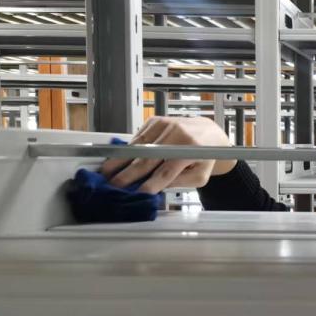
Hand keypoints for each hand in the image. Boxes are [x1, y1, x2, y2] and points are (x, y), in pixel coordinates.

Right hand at [98, 116, 234, 193]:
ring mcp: (165, 125)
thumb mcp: (200, 176)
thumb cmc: (204, 157)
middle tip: (114, 185)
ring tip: (107, 172)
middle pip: (148, 158)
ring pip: (138, 146)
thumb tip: (155, 188)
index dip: (151, 184)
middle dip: (128, 174)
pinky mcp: (156, 121)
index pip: (167, 171)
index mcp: (192, 150)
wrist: (209, 133)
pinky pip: (138, 137)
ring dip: (120, 160)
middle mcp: (178, 134)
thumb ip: (179, 182)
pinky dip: (127, 149)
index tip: (138, 193)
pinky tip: (118, 159)